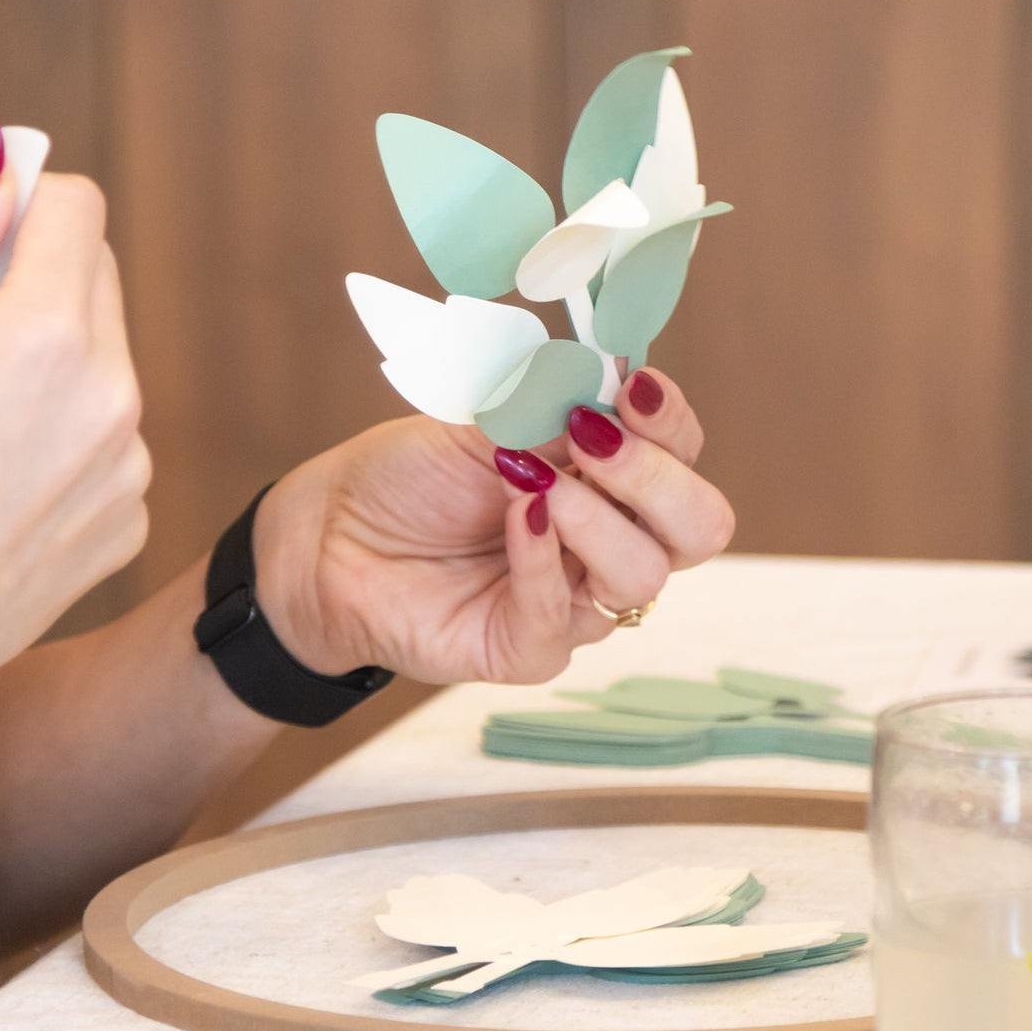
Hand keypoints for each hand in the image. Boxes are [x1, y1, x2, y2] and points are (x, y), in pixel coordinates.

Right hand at [0, 125, 149, 734]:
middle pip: (100, 282)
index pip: (79, 208)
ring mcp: (129, 475)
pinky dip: (64, 438)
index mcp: (49, 347)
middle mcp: (116, 407)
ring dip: (48, 363)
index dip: (20, 201)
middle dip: (29, 284)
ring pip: (107, 365)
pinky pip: (110, 444)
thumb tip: (3, 155)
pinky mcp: (127, 528)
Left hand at [254, 369, 733, 684]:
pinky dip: (541, 563)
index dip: (671, 424)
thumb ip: (553, 404)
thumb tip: (611, 380)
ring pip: (644, 577)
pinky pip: (563, 619)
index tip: (632, 388)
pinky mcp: (532, 650)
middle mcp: (611, 540)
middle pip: (700, 527)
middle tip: (591, 440)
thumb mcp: (485, 418)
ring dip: (595, 521)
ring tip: (532, 484)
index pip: (685, 454)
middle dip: (656, 479)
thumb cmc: (412, 474)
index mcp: (612, 477)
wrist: (332, 537)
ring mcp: (578, 601)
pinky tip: (516, 518)